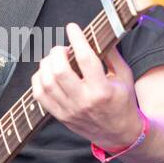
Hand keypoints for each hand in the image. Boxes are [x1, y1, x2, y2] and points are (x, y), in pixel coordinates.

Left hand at [31, 22, 141, 148]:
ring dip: (47, 64)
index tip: (72, 28)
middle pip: (60, 71)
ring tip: (55, 60)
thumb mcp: (125, 77)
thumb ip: (113, 55)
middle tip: (63, 49)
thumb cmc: (123, 103)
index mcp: (103, 90)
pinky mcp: (60, 116)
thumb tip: (100, 34)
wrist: (119, 134)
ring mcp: (69, 110)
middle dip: (57, 53)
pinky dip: (38, 79)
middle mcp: (84, 101)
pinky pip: (39, 95)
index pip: (86, 59)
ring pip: (46, 82)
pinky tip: (47, 73)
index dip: (77, 39)